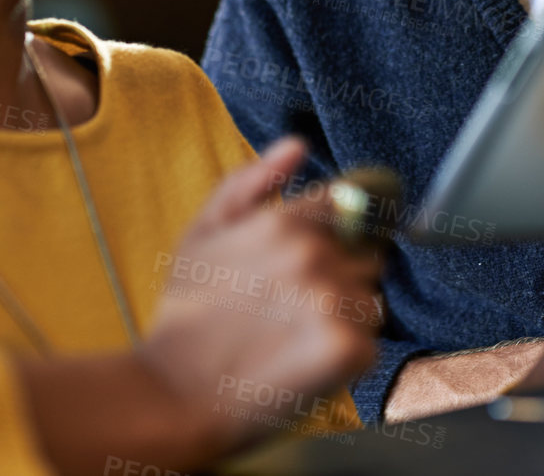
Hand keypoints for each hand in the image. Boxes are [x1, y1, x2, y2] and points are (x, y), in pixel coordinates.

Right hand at [138, 137, 381, 452]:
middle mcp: (314, 254)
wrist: (173, 397)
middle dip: (340, 278)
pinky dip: (346, 359)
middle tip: (291, 312)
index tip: (312, 264)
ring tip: (293, 340)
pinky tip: (304, 365)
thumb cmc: (185, 315)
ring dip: (345, 320)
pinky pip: (370, 344)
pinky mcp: (345, 349)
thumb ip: (249, 182)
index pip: (353, 206)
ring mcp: (333, 301)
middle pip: (367, 257)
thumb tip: (298, 145)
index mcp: (285, 220)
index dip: (337, 235)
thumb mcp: (202, 233)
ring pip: (370, 302)